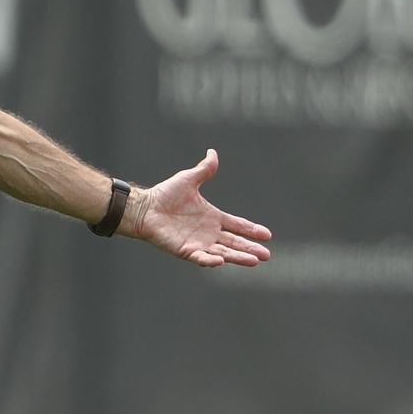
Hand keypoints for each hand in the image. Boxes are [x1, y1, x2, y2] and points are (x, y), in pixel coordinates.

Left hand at [124, 149, 270, 267]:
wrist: (145, 207)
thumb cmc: (165, 194)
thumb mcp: (189, 179)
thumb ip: (204, 170)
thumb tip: (213, 152)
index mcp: (213, 217)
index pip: (237, 225)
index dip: (251, 230)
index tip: (267, 234)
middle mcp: (209, 233)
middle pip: (235, 242)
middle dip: (250, 248)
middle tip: (266, 255)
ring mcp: (198, 243)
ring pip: (223, 252)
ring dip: (238, 257)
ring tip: (254, 260)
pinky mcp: (186, 251)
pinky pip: (200, 258)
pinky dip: (210, 260)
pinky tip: (222, 261)